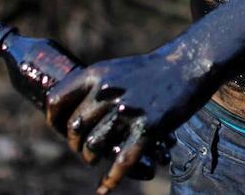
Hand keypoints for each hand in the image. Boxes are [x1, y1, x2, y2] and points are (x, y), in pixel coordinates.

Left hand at [45, 48, 214, 193]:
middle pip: (74, 129)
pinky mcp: (148, 127)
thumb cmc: (152, 70)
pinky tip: (104, 189)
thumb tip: (73, 113)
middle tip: (85, 149)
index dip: (54, 120)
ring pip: (93, 146)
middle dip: (76, 144)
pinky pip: (123, 161)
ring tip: (96, 160)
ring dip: (90, 158)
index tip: (62, 130)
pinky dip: (111, 179)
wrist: (190, 63)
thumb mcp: (117, 70)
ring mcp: (128, 110)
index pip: (56, 101)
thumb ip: (95, 88)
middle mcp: (108, 91)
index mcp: (97, 74)